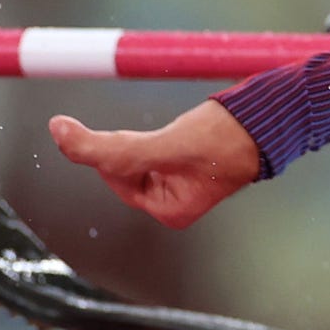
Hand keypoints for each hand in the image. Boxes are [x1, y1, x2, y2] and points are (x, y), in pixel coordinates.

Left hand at [48, 102, 262, 229]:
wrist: (272, 118)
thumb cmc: (226, 137)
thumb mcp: (162, 145)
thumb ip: (107, 147)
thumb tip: (56, 131)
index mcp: (169, 211)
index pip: (115, 177)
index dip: (119, 152)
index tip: (147, 138)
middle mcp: (174, 201)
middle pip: (125, 167)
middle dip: (138, 145)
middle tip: (174, 135)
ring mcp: (183, 181)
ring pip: (139, 154)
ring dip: (152, 137)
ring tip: (187, 132)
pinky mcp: (191, 160)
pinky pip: (157, 146)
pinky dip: (161, 134)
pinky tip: (188, 129)